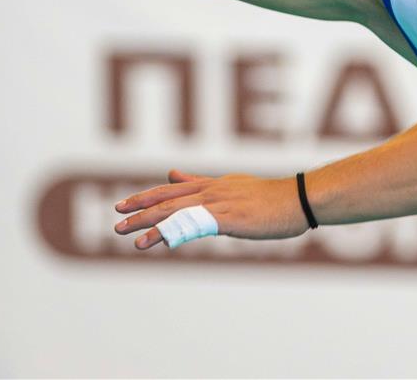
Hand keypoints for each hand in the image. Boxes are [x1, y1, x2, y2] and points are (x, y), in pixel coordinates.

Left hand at [113, 169, 308, 250]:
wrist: (299, 199)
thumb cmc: (272, 198)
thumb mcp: (234, 186)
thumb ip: (204, 183)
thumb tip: (176, 174)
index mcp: (214, 185)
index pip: (172, 189)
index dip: (147, 196)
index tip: (125, 204)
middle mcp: (212, 190)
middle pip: (167, 199)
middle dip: (139, 209)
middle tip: (117, 219)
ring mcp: (219, 203)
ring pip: (175, 210)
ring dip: (148, 222)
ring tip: (126, 233)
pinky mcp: (227, 218)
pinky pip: (192, 224)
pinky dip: (170, 232)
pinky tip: (155, 241)